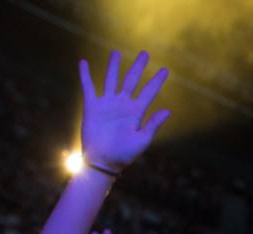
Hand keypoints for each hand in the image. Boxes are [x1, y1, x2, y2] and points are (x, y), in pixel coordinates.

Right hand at [79, 50, 169, 170]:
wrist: (103, 162)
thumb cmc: (124, 154)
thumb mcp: (141, 140)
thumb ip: (153, 125)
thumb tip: (168, 111)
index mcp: (136, 112)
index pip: (149, 92)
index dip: (156, 81)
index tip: (165, 70)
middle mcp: (122, 104)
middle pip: (131, 80)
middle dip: (138, 67)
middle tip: (145, 53)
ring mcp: (107, 104)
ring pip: (111, 79)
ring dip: (114, 66)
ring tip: (116, 52)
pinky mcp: (92, 106)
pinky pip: (88, 87)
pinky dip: (85, 75)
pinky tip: (83, 62)